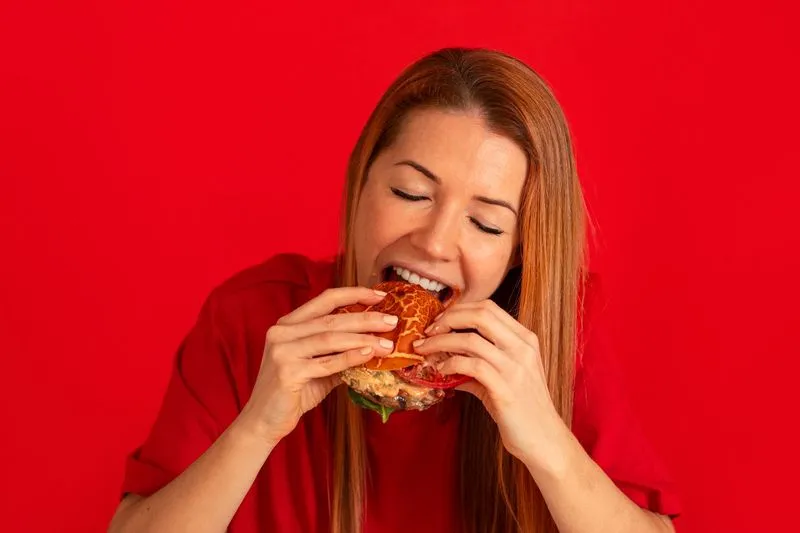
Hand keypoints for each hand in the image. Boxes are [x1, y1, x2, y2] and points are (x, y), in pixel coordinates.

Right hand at [239, 287, 396, 444]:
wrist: (264, 421)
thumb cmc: (293, 392)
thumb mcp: (318, 366)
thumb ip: (339, 352)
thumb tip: (376, 342)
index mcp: (288, 324)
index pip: (325, 300)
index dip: (354, 294)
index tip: (380, 296)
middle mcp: (282, 332)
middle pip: (332, 319)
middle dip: (366, 318)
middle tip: (392, 321)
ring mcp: (282, 351)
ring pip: (330, 338)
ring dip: (363, 339)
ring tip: (388, 343)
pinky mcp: (287, 372)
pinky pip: (327, 363)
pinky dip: (350, 357)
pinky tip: (369, 354)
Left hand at [413, 299, 570, 469]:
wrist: (544, 439)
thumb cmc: (524, 408)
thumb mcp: (506, 376)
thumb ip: (480, 362)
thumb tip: (446, 358)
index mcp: (525, 339)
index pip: (488, 307)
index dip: (459, 309)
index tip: (439, 321)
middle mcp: (522, 348)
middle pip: (480, 315)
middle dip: (448, 319)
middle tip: (428, 331)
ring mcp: (515, 368)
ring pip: (470, 340)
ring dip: (440, 343)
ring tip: (425, 350)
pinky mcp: (505, 389)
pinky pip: (470, 366)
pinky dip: (450, 364)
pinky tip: (441, 371)